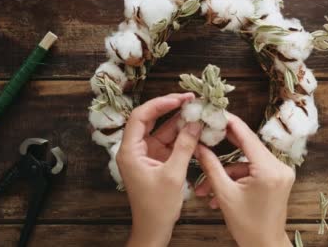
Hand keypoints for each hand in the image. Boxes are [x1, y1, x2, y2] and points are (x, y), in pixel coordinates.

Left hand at [116, 93, 202, 246]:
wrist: (154, 229)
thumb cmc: (157, 206)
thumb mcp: (173, 174)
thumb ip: (185, 146)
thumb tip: (195, 123)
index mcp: (130, 151)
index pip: (140, 117)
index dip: (159, 104)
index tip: (179, 98)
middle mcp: (135, 149)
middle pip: (150, 119)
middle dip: (170, 108)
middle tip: (190, 98)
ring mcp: (147, 154)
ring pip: (162, 129)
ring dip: (179, 121)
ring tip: (196, 110)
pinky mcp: (157, 160)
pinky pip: (169, 141)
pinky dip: (182, 135)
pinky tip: (195, 128)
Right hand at [194, 114, 293, 246]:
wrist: (265, 245)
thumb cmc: (247, 225)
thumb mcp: (224, 194)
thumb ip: (211, 166)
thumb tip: (198, 145)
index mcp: (269, 169)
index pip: (247, 136)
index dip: (231, 123)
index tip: (217, 112)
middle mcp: (280, 167)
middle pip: (248, 147)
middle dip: (224, 146)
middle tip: (207, 132)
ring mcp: (281, 172)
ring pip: (247, 162)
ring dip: (226, 172)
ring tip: (203, 188)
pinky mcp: (278, 179)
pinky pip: (253, 170)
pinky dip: (236, 178)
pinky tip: (217, 193)